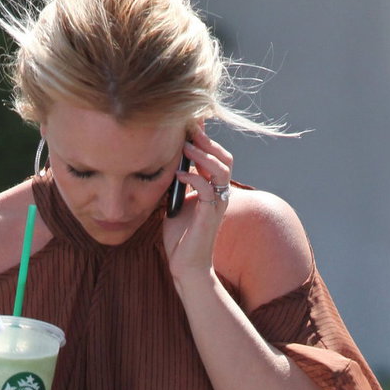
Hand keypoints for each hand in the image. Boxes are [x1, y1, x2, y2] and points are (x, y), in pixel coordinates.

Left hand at [163, 126, 233, 287]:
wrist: (185, 266)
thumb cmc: (180, 238)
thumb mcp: (174, 203)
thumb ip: (176, 184)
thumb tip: (165, 163)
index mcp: (213, 190)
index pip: (215, 157)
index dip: (205, 139)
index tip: (189, 123)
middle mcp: (220, 194)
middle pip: (224, 157)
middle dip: (207, 140)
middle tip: (189, 128)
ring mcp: (218, 203)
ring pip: (222, 168)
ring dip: (203, 154)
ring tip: (185, 146)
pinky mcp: (210, 214)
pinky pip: (207, 188)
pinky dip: (193, 177)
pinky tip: (178, 174)